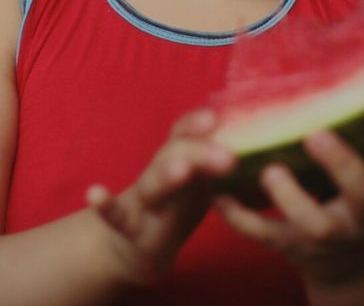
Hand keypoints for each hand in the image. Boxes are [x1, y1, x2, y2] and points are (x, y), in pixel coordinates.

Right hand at [85, 109, 237, 284]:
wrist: (135, 247)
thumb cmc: (175, 208)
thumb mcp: (199, 182)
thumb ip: (221, 161)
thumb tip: (268, 146)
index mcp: (180, 159)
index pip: (188, 132)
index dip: (199, 122)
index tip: (217, 116)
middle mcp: (160, 172)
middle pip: (176, 154)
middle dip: (200, 152)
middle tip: (229, 158)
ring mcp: (143, 199)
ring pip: (153, 183)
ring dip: (166, 174)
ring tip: (181, 169)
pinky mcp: (130, 228)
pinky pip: (116, 216)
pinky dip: (104, 205)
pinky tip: (94, 193)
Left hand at [214, 105, 363, 285]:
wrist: (351, 263)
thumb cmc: (355, 193)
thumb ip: (356, 131)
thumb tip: (331, 65)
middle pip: (361, 191)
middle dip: (339, 163)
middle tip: (314, 134)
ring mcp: (333, 235)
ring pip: (316, 224)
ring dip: (291, 198)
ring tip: (269, 171)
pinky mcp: (298, 249)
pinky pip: (270, 237)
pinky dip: (243, 218)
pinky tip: (221, 195)